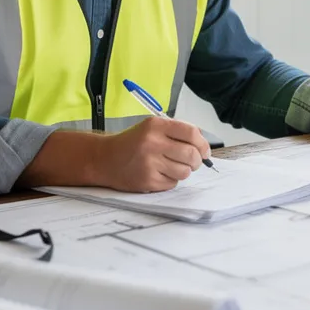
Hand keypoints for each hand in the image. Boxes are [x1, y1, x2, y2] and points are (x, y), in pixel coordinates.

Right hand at [94, 117, 210, 192]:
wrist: (104, 159)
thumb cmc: (132, 143)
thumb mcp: (151, 128)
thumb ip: (176, 133)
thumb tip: (203, 146)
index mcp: (155, 126)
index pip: (191, 132)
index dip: (203, 143)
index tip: (205, 151)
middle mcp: (152, 143)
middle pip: (191, 154)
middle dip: (197, 161)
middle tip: (194, 162)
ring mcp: (149, 163)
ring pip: (184, 171)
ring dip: (183, 171)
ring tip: (172, 167)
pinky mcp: (147, 180)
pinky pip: (173, 183)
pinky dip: (171, 180)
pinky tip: (159, 173)